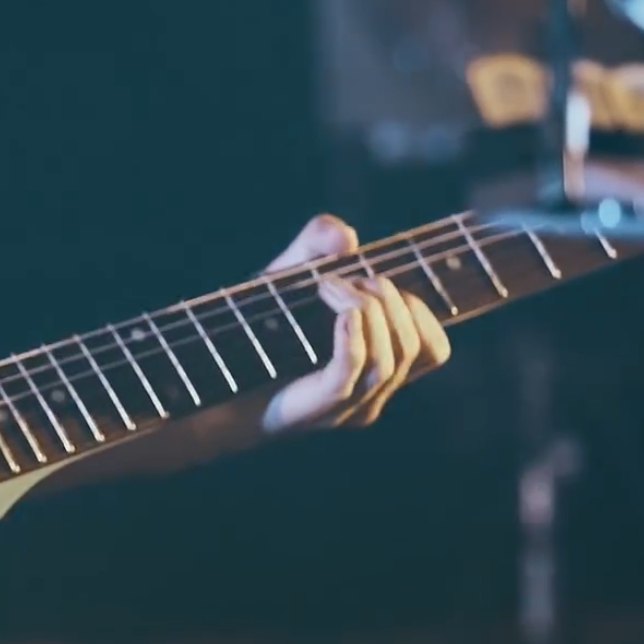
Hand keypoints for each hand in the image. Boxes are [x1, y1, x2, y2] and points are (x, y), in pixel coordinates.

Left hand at [258, 215, 452, 432]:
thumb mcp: (286, 279)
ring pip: (392, 359)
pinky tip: (339, 308)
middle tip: (344, 279)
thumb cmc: (253, 332)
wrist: (210, 381)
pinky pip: (355, 370)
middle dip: (392, 301)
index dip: (417, 309)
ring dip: (369, 309)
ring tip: (328, 286)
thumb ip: (313, 247)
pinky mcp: (321, 407)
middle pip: (419, 348)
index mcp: (376, 369)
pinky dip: (353, 333)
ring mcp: (347, 406)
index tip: (373, 281)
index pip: (433, 349)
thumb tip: (344, 236)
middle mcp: (370, 395)